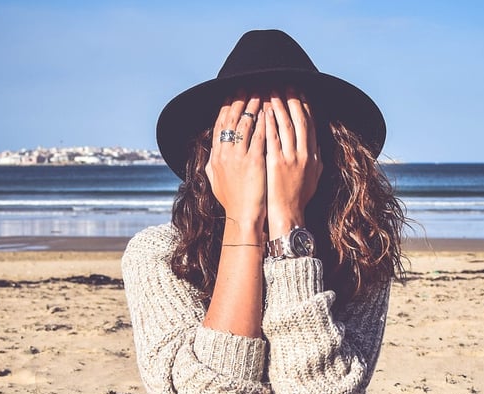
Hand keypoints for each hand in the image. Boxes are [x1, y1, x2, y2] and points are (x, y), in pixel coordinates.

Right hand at [206, 95, 265, 240]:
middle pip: (232, 118)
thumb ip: (213, 165)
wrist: (242, 219)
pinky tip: (272, 111)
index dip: (227, 106)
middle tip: (249, 84)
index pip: (220, 124)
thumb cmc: (233, 203)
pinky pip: (259, 135)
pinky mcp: (253, 162)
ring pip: (246, 123)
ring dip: (254, 105)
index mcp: (216, 156)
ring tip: (263, 91)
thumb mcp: (216, 181)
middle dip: (240, 99)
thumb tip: (212, 154)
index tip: (233, 93)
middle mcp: (225, 154)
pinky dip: (265, 120)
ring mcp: (238, 157)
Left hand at [265, 90, 322, 239]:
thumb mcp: (314, 178)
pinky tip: (264, 109)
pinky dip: (269, 121)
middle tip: (285, 82)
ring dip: (279, 104)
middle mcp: (304, 154)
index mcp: (313, 155)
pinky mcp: (276, 163)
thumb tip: (318, 145)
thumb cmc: (299, 199)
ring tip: (272, 89)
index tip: (300, 90)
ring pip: (285, 124)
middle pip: (299, 119)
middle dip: (292, 98)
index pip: (310, 123)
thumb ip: (317, 160)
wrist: (289, 215)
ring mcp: (290, 158)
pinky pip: (272, 137)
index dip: (305, 105)